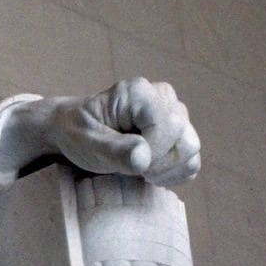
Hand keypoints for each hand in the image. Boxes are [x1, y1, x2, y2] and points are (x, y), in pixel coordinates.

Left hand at [49, 78, 201, 185]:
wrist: (73, 132)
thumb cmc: (78, 133)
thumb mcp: (87, 143)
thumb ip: (114, 150)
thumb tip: (144, 158)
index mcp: (138, 92)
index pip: (168, 125)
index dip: (152, 151)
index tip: (125, 160)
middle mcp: (162, 96)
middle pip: (185, 139)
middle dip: (158, 163)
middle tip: (130, 167)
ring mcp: (174, 113)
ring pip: (191, 149)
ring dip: (167, 170)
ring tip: (138, 170)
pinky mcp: (179, 133)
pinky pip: (192, 161)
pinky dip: (173, 174)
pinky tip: (149, 173)